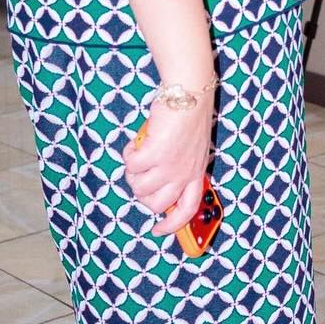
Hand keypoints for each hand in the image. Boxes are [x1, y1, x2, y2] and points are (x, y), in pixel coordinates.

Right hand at [123, 100, 212, 237]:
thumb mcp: (190, 147)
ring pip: (139, 187)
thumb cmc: (188, 115)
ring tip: (139, 154)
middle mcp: (184, 174)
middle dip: (142, 194)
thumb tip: (153, 179)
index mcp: (196, 172)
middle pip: (156, 204)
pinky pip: (130, 165)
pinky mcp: (154, 154)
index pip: (187, 209)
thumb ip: (178, 166)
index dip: (172, 224)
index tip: (159, 229)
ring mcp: (169, 166)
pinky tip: (136, 143)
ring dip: (133, 171)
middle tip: (140, 175)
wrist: (189, 94)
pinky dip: (128, 154)